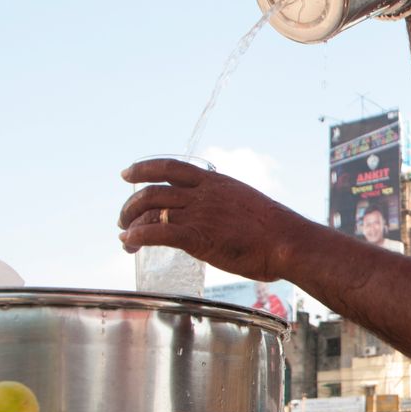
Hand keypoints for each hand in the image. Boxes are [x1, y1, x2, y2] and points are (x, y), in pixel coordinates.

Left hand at [118, 158, 310, 282]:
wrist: (287, 241)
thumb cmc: (276, 230)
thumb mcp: (247, 204)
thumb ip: (227, 207)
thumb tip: (223, 219)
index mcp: (216, 182)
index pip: (171, 167)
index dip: (144, 168)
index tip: (127, 174)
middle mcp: (203, 194)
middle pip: (152, 190)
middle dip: (130, 204)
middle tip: (123, 218)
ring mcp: (199, 214)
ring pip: (150, 210)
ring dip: (130, 223)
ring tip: (126, 236)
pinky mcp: (197, 237)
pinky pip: (157, 232)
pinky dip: (138, 236)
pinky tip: (131, 244)